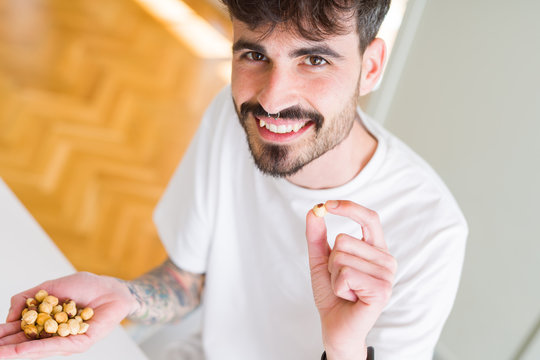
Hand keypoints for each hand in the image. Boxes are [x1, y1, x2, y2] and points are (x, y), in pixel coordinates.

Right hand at [0, 272, 137, 358]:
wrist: (112, 288)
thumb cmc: (84, 286)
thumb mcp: (50, 287)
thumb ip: (28, 298)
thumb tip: (9, 315)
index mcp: (45, 322)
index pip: (19, 330)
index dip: (3, 334)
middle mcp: (53, 335)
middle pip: (25, 343)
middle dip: (5, 347)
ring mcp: (66, 341)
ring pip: (37, 349)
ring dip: (15, 352)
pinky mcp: (80, 343)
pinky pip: (57, 347)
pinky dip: (37, 348)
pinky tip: (20, 351)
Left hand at [306, 200, 396, 359]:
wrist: (335, 326)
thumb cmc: (332, 294)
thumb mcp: (321, 261)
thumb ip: (317, 236)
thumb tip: (314, 210)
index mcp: (375, 249)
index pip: (370, 218)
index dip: (350, 208)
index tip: (328, 204)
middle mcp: (386, 260)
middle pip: (344, 240)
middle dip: (331, 262)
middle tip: (340, 280)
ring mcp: (387, 275)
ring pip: (342, 257)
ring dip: (334, 276)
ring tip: (345, 290)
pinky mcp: (382, 290)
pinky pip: (346, 274)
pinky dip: (338, 287)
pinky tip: (349, 297)